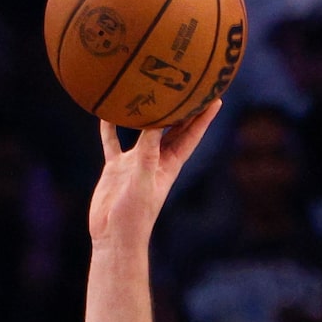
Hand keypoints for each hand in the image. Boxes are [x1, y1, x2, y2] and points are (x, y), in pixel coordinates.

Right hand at [89, 101, 221, 247]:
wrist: (114, 238)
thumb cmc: (134, 217)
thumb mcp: (143, 180)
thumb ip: (148, 152)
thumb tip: (154, 122)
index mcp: (169, 165)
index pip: (190, 135)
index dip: (203, 116)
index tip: (215, 96)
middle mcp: (155, 160)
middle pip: (172, 128)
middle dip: (182, 107)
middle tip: (188, 83)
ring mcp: (135, 163)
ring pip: (143, 130)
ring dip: (147, 112)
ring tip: (149, 88)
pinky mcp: (116, 168)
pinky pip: (113, 143)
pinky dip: (110, 128)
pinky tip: (107, 112)